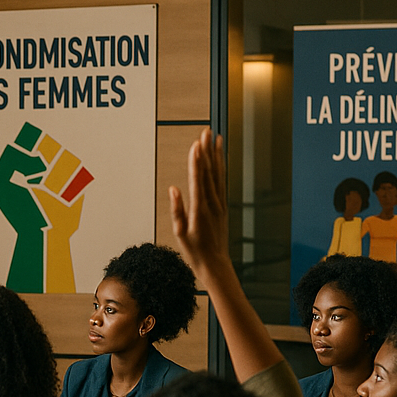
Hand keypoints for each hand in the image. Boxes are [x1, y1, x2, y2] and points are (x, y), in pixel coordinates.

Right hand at [169, 128, 227, 276]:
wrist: (215, 264)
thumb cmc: (195, 252)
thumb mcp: (180, 233)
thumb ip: (177, 210)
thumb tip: (174, 189)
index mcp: (200, 209)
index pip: (198, 179)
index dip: (197, 161)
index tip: (196, 144)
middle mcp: (212, 203)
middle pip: (209, 171)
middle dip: (207, 151)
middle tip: (206, 132)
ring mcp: (219, 204)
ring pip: (218, 174)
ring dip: (216, 155)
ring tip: (216, 138)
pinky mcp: (222, 206)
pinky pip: (221, 182)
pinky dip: (220, 168)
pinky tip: (219, 160)